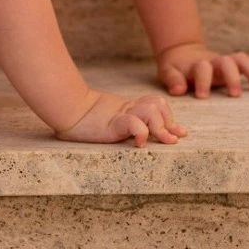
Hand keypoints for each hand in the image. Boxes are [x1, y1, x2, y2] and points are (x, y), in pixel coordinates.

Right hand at [55, 91, 187, 146]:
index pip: (157, 104)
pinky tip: (139, 144)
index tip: (181, 132)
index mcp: (128, 109)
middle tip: (172, 138)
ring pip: (151, 111)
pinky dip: (142, 133)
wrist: (67, 111)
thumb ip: (122, 125)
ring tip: (154, 140)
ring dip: (158, 127)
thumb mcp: (109, 123)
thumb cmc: (83, 121)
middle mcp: (128, 109)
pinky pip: (135, 124)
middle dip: (169, 123)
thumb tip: (137, 137)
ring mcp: (121, 114)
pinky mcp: (113, 122)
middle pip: (158, 105)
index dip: (170, 118)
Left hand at [157, 43, 248, 98]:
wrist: (184, 52)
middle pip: (227, 62)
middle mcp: (214, 62)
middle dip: (232, 77)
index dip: (202, 81)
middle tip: (235, 95)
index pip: (202, 68)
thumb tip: (178, 91)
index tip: (202, 97)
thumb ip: (173, 80)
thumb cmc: (176, 67)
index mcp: (197, 65)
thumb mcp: (168, 72)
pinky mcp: (235, 64)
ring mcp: (226, 62)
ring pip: (242, 60)